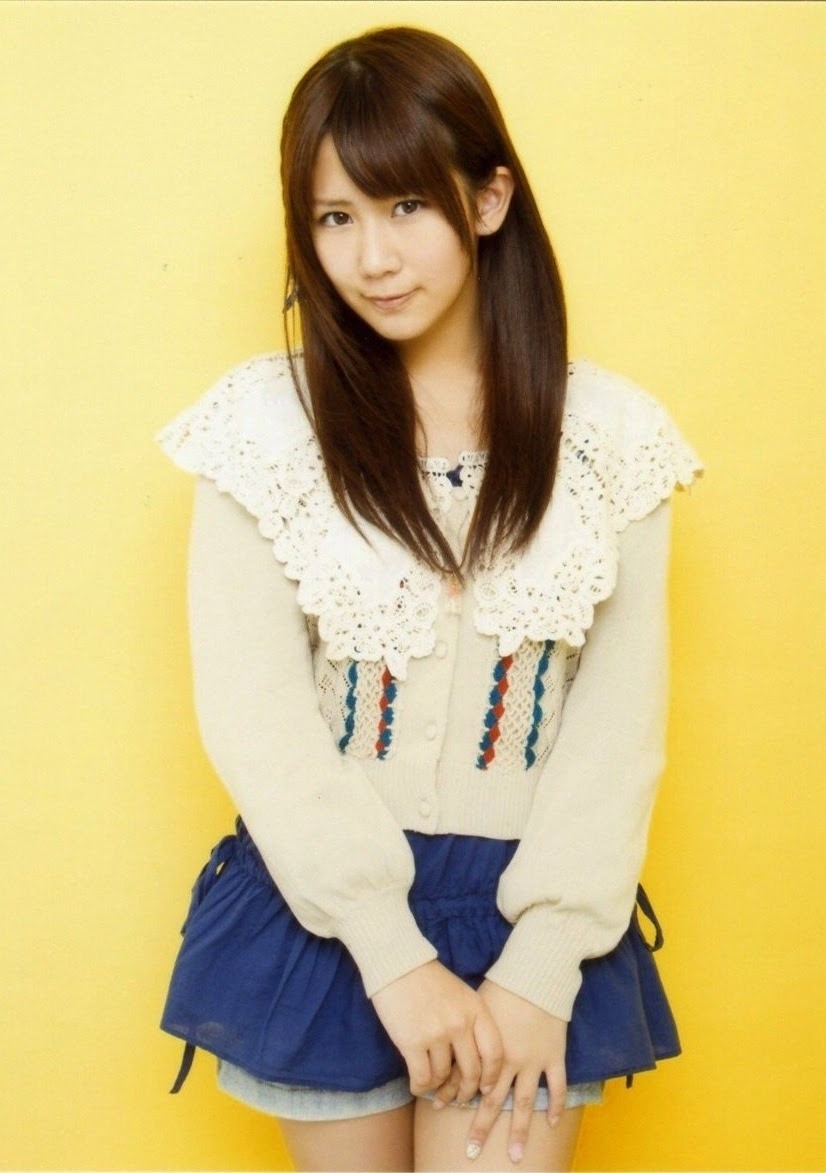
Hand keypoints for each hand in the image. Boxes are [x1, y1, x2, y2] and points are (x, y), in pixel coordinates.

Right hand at [371, 961, 503, 1099]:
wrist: (398, 964)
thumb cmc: (429, 979)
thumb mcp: (462, 994)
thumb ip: (472, 1021)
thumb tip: (477, 1060)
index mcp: (476, 1010)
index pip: (494, 1053)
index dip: (492, 1076)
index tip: (486, 1087)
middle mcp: (460, 1023)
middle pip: (471, 1071)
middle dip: (466, 1091)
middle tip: (460, 1098)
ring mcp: (436, 1033)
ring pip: (443, 1076)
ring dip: (438, 1086)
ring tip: (433, 1085)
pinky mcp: (412, 1042)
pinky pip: (422, 1078)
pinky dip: (420, 1087)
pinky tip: (417, 1085)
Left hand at [433, 979, 567, 1163]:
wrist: (536, 974)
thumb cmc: (503, 985)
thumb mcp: (477, 1006)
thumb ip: (466, 1030)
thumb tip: (448, 1042)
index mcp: (487, 1048)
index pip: (468, 1080)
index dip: (452, 1094)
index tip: (440, 1109)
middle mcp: (509, 1061)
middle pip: (493, 1101)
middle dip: (481, 1127)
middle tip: (471, 1152)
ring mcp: (534, 1061)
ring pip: (525, 1104)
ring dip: (520, 1131)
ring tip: (516, 1156)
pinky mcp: (554, 1055)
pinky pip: (557, 1086)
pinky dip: (556, 1105)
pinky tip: (552, 1123)